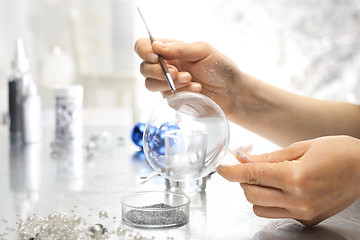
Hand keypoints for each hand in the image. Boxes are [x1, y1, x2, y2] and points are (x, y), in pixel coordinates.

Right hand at [134, 38, 241, 115]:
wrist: (231, 92)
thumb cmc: (220, 68)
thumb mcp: (203, 50)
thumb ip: (180, 48)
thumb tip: (156, 47)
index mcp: (170, 50)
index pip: (144, 46)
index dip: (144, 50)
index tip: (155, 57)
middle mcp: (165, 66)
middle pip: (144, 68)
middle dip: (158, 71)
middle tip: (177, 72)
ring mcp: (167, 84)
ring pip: (150, 84)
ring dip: (168, 83)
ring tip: (190, 80)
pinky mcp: (172, 99)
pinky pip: (165, 97)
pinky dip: (181, 92)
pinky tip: (196, 89)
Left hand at [216, 135, 359, 225]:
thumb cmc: (337, 151)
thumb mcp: (302, 147)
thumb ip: (270, 157)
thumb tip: (244, 159)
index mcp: (296, 177)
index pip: (251, 176)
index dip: (231, 171)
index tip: (221, 168)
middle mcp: (298, 199)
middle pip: (251, 194)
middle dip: (243, 180)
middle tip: (248, 167)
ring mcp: (303, 212)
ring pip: (260, 208)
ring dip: (254, 192)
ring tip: (265, 179)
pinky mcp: (308, 219)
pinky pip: (277, 214)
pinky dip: (271, 201)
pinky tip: (281, 189)